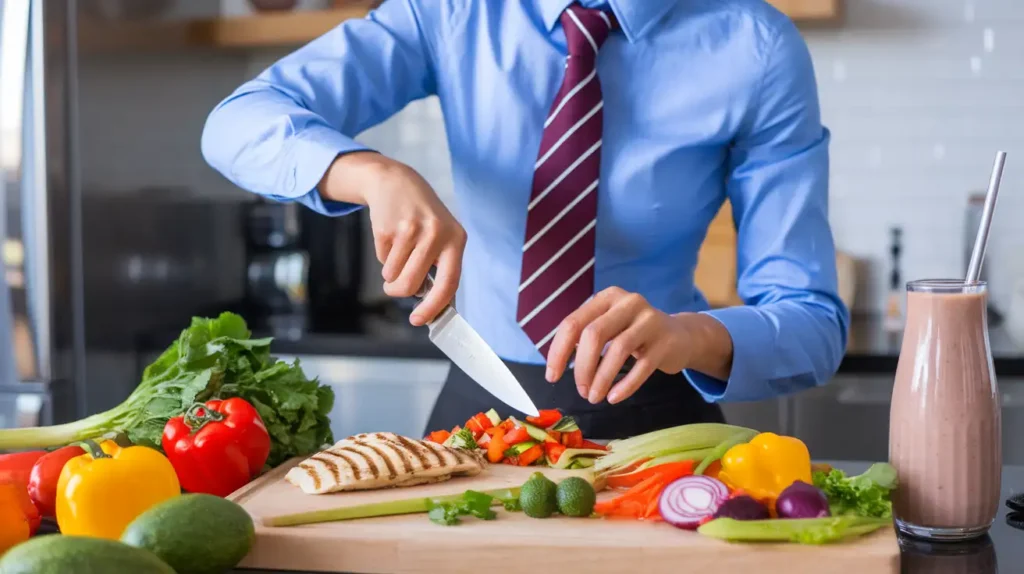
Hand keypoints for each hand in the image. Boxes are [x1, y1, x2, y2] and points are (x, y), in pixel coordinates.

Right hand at [320, 152, 465, 325]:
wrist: (397, 182)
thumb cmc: (422, 218)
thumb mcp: (442, 236)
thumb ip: (440, 268)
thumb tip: (433, 305)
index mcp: (456, 240)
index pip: (449, 283)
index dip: (433, 307)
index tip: (418, 320)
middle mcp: (437, 234)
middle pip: (412, 285)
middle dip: (399, 290)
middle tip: (394, 286)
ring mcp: (412, 229)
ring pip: (393, 275)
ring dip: (389, 272)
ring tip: (397, 251)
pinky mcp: (389, 227)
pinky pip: (380, 259)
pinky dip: (382, 256)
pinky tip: (390, 237)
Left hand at [544, 287, 733, 403]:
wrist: (680, 336)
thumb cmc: (634, 335)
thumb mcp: (609, 327)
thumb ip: (584, 338)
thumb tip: (556, 365)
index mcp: (607, 298)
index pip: (573, 323)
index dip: (558, 352)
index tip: (552, 376)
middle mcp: (628, 303)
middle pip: (594, 335)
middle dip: (582, 367)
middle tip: (581, 390)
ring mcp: (649, 320)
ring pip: (618, 350)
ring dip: (602, 379)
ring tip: (595, 397)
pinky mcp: (665, 342)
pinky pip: (642, 367)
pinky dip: (625, 385)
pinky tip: (614, 398)